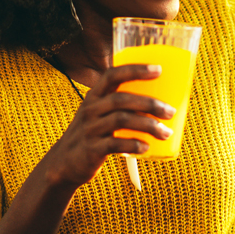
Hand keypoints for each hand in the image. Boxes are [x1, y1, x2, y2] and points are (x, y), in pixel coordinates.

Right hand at [41, 64, 174, 188]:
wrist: (64, 163)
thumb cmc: (91, 133)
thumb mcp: (99, 113)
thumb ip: (120, 104)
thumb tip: (161, 98)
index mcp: (94, 96)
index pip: (112, 75)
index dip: (135, 70)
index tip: (159, 70)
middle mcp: (90, 109)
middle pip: (121, 99)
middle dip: (149, 103)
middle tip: (170, 112)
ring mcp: (89, 129)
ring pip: (121, 120)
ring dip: (148, 126)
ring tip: (166, 133)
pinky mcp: (91, 150)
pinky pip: (114, 145)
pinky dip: (133, 145)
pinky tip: (147, 147)